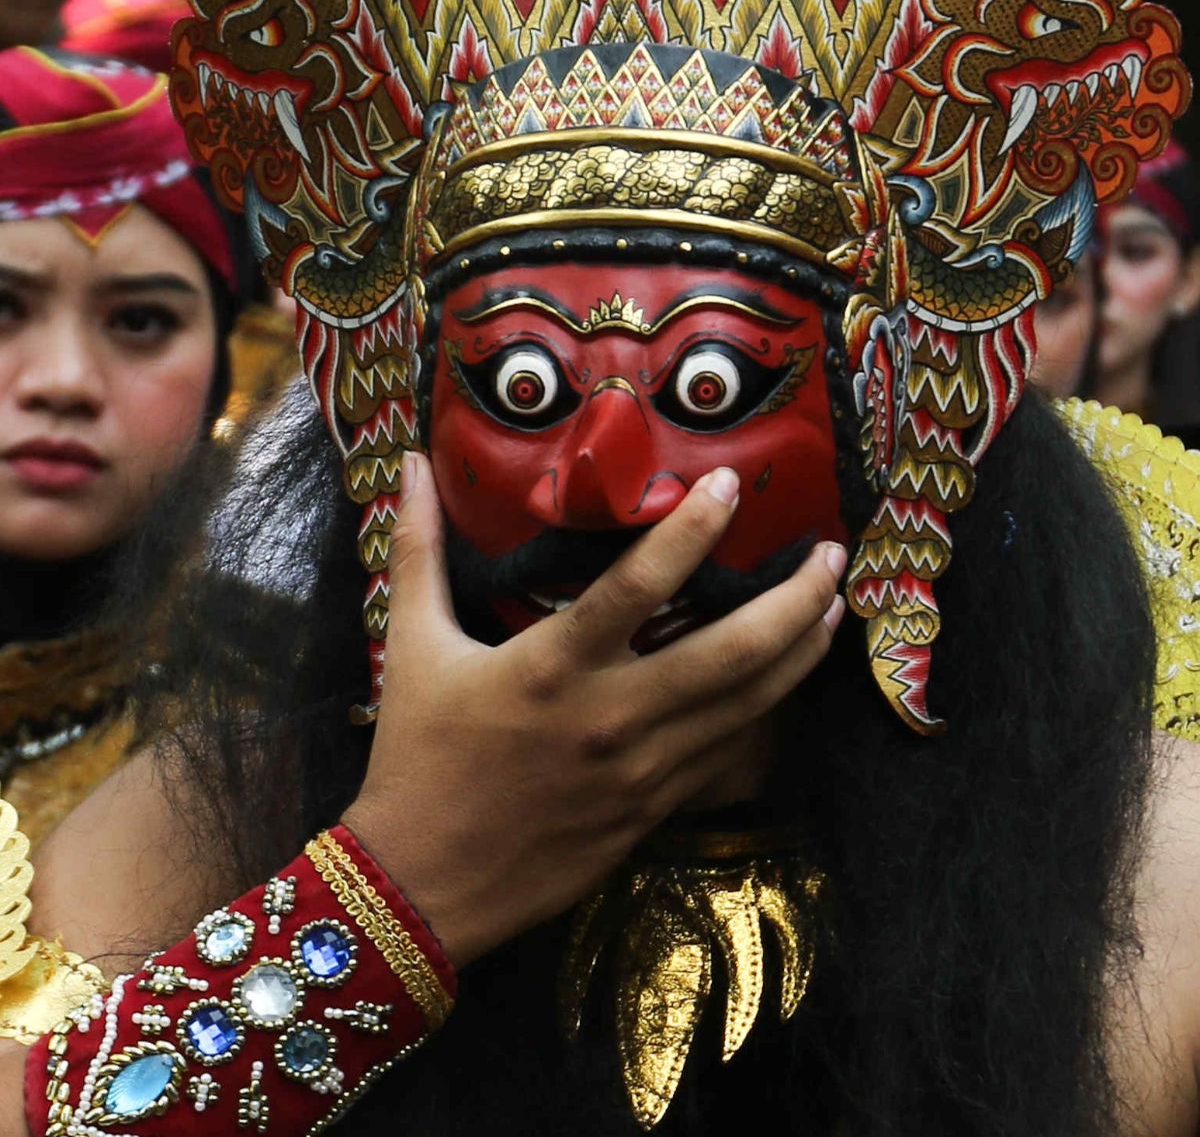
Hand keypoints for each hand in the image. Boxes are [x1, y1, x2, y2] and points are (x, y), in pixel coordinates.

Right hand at [345, 452, 844, 966]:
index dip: (692, 530)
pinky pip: (729, 750)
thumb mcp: (413, 645)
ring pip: (749, 704)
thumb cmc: (416, 756)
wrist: (422, 885)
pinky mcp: (655, 810)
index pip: (639, 585)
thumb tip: (407, 462)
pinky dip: (768, 707)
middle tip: (830, 552)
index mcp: (554, 669)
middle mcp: (612, 717)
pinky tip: (789, 676)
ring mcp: (643, 771)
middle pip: (731, 651)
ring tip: (835, 604)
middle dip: (794, 599)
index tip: (730, 482)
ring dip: (801, 650)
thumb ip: (418, 548)